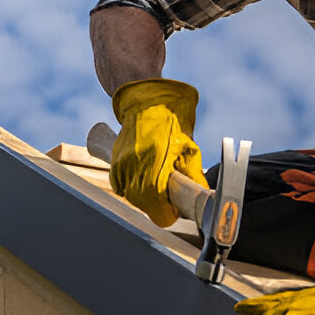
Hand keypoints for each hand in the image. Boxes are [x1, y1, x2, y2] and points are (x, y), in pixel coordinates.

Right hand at [110, 78, 209, 226]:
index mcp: (155, 163)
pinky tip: (145, 176)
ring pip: (132, 196)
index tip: (175, 210)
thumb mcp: (188, 148)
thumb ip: (192, 176)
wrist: (146, 103)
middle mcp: (134, 166)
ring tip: (158, 183)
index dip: (167, 212)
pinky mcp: (114, 163)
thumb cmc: (171, 123)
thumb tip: (200, 197)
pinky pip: (122, 186)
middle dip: (158, 205)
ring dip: (146, 197)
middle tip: (170, 196)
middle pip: (144, 204)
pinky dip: (133, 187)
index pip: (156, 206)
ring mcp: (121, 165)